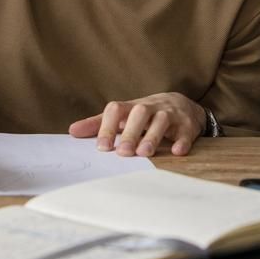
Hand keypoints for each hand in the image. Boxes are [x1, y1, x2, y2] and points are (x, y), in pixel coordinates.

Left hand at [69, 92, 205, 157]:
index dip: (108, 126)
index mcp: (132, 107)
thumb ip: (99, 123)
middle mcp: (151, 107)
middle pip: (140, 113)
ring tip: (144, 153)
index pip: (117, 110)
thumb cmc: (145, 115)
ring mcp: (171, 115)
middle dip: (131, 132)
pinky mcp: (187, 126)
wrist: (181, 105)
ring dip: (153, 136)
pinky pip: (186, 132)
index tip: (101, 147)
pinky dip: (182, 141)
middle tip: (122, 152)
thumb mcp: (123, 116)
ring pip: (162, 120)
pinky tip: (177, 152)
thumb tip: (72, 131)